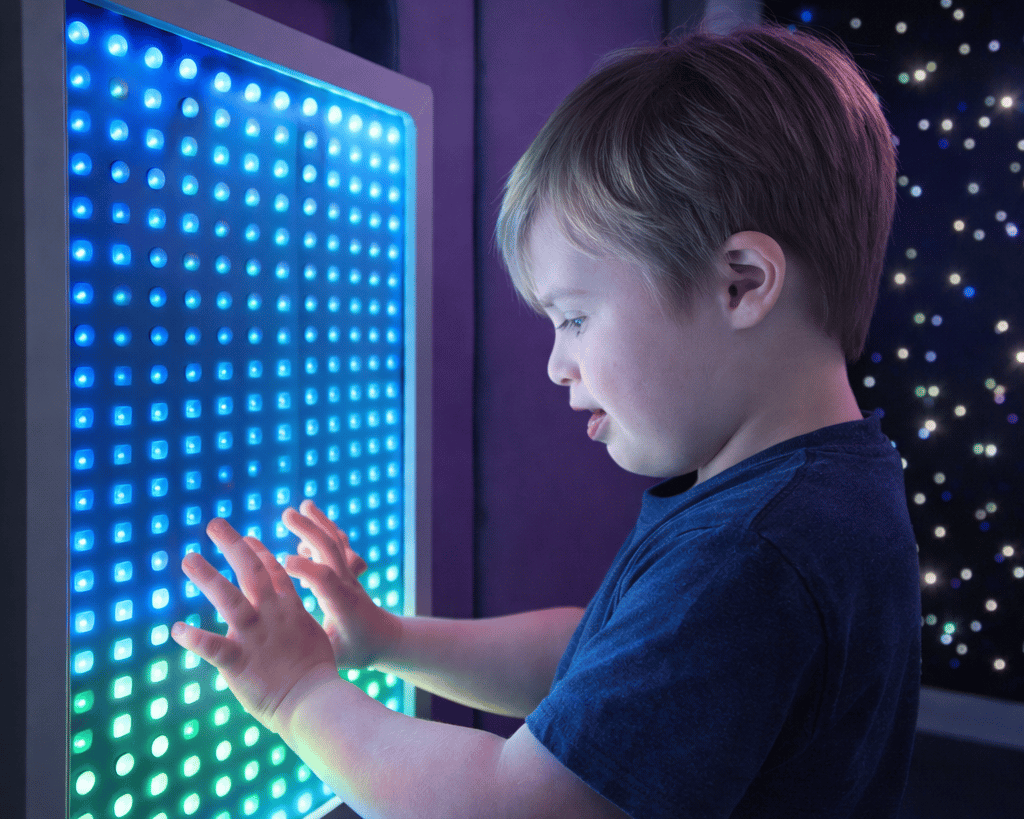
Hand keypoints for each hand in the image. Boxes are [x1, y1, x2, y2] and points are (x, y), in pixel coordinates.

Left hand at [171, 519, 339, 736]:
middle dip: (233, 545)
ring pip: (229, 599)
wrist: (314, 701)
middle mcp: (271, 616)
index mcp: (290, 609)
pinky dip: (194, 638)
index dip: (259, 552)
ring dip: (207, 576)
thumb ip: (297, 622)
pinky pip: (212, 647)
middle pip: (251, 571)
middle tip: (213, 524)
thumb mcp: (313, 637)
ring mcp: (254, 637)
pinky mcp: (238, 662)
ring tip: (189, 558)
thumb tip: (291, 618)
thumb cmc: (317, 675)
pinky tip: (177, 629)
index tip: (246, 537)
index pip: (273, 572)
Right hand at [281, 500, 401, 669]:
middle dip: (309, 529)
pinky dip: (325, 532)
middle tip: (287, 513)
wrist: (387, 638)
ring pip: (337, 542)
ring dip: (320, 522)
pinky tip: (310, 527)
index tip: (281, 561)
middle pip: (331, 550)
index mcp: (341, 605)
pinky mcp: (349, 570)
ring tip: (304, 506)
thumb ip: (313, 649)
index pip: (325, 579)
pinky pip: (339, 544)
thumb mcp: (335, 656)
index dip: (305, 568)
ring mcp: (349, 574)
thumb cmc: (358, 650)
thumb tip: (285, 647)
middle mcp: (347, 584)